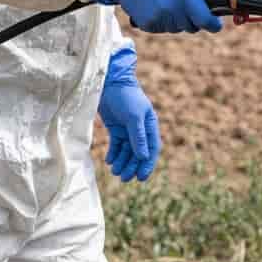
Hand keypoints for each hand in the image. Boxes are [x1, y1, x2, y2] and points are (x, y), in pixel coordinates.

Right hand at [86, 0, 234, 33]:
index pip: (206, 22)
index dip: (214, 25)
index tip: (215, 24)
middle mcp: (172, 10)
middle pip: (193, 27)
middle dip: (195, 19)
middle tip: (188, 4)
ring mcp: (158, 18)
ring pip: (177, 28)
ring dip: (178, 20)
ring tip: (171, 1)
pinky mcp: (147, 24)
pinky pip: (162, 29)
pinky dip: (163, 21)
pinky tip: (158, 5)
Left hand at [97, 46, 159, 181]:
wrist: (109, 83)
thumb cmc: (125, 97)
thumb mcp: (133, 117)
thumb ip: (138, 137)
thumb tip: (143, 156)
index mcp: (150, 125)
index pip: (152, 148)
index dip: (148, 163)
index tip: (141, 177)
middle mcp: (140, 128)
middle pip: (139, 152)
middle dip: (132, 166)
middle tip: (124, 178)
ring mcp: (127, 128)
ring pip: (127, 150)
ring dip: (122, 162)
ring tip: (115, 171)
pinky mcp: (116, 127)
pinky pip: (117, 145)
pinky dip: (114, 154)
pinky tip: (109, 161)